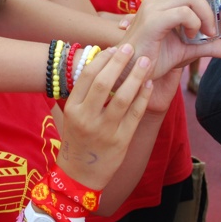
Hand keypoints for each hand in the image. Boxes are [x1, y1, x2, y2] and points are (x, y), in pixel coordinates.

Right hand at [59, 44, 152, 190]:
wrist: (79, 174)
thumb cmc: (76, 138)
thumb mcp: (71, 114)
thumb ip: (83, 93)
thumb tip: (99, 64)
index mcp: (73, 108)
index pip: (87, 76)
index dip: (101, 59)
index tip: (112, 48)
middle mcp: (87, 117)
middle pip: (104, 83)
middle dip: (119, 62)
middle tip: (130, 47)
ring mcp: (105, 130)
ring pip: (123, 97)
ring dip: (136, 76)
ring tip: (145, 61)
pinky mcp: (122, 140)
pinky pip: (136, 114)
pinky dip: (144, 96)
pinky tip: (149, 83)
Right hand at [123, 0, 220, 79]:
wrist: (131, 71)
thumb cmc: (152, 57)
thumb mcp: (186, 49)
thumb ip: (208, 45)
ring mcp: (152, 7)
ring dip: (206, 13)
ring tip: (207, 31)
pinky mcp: (153, 21)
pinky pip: (183, 13)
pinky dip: (195, 24)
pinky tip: (190, 36)